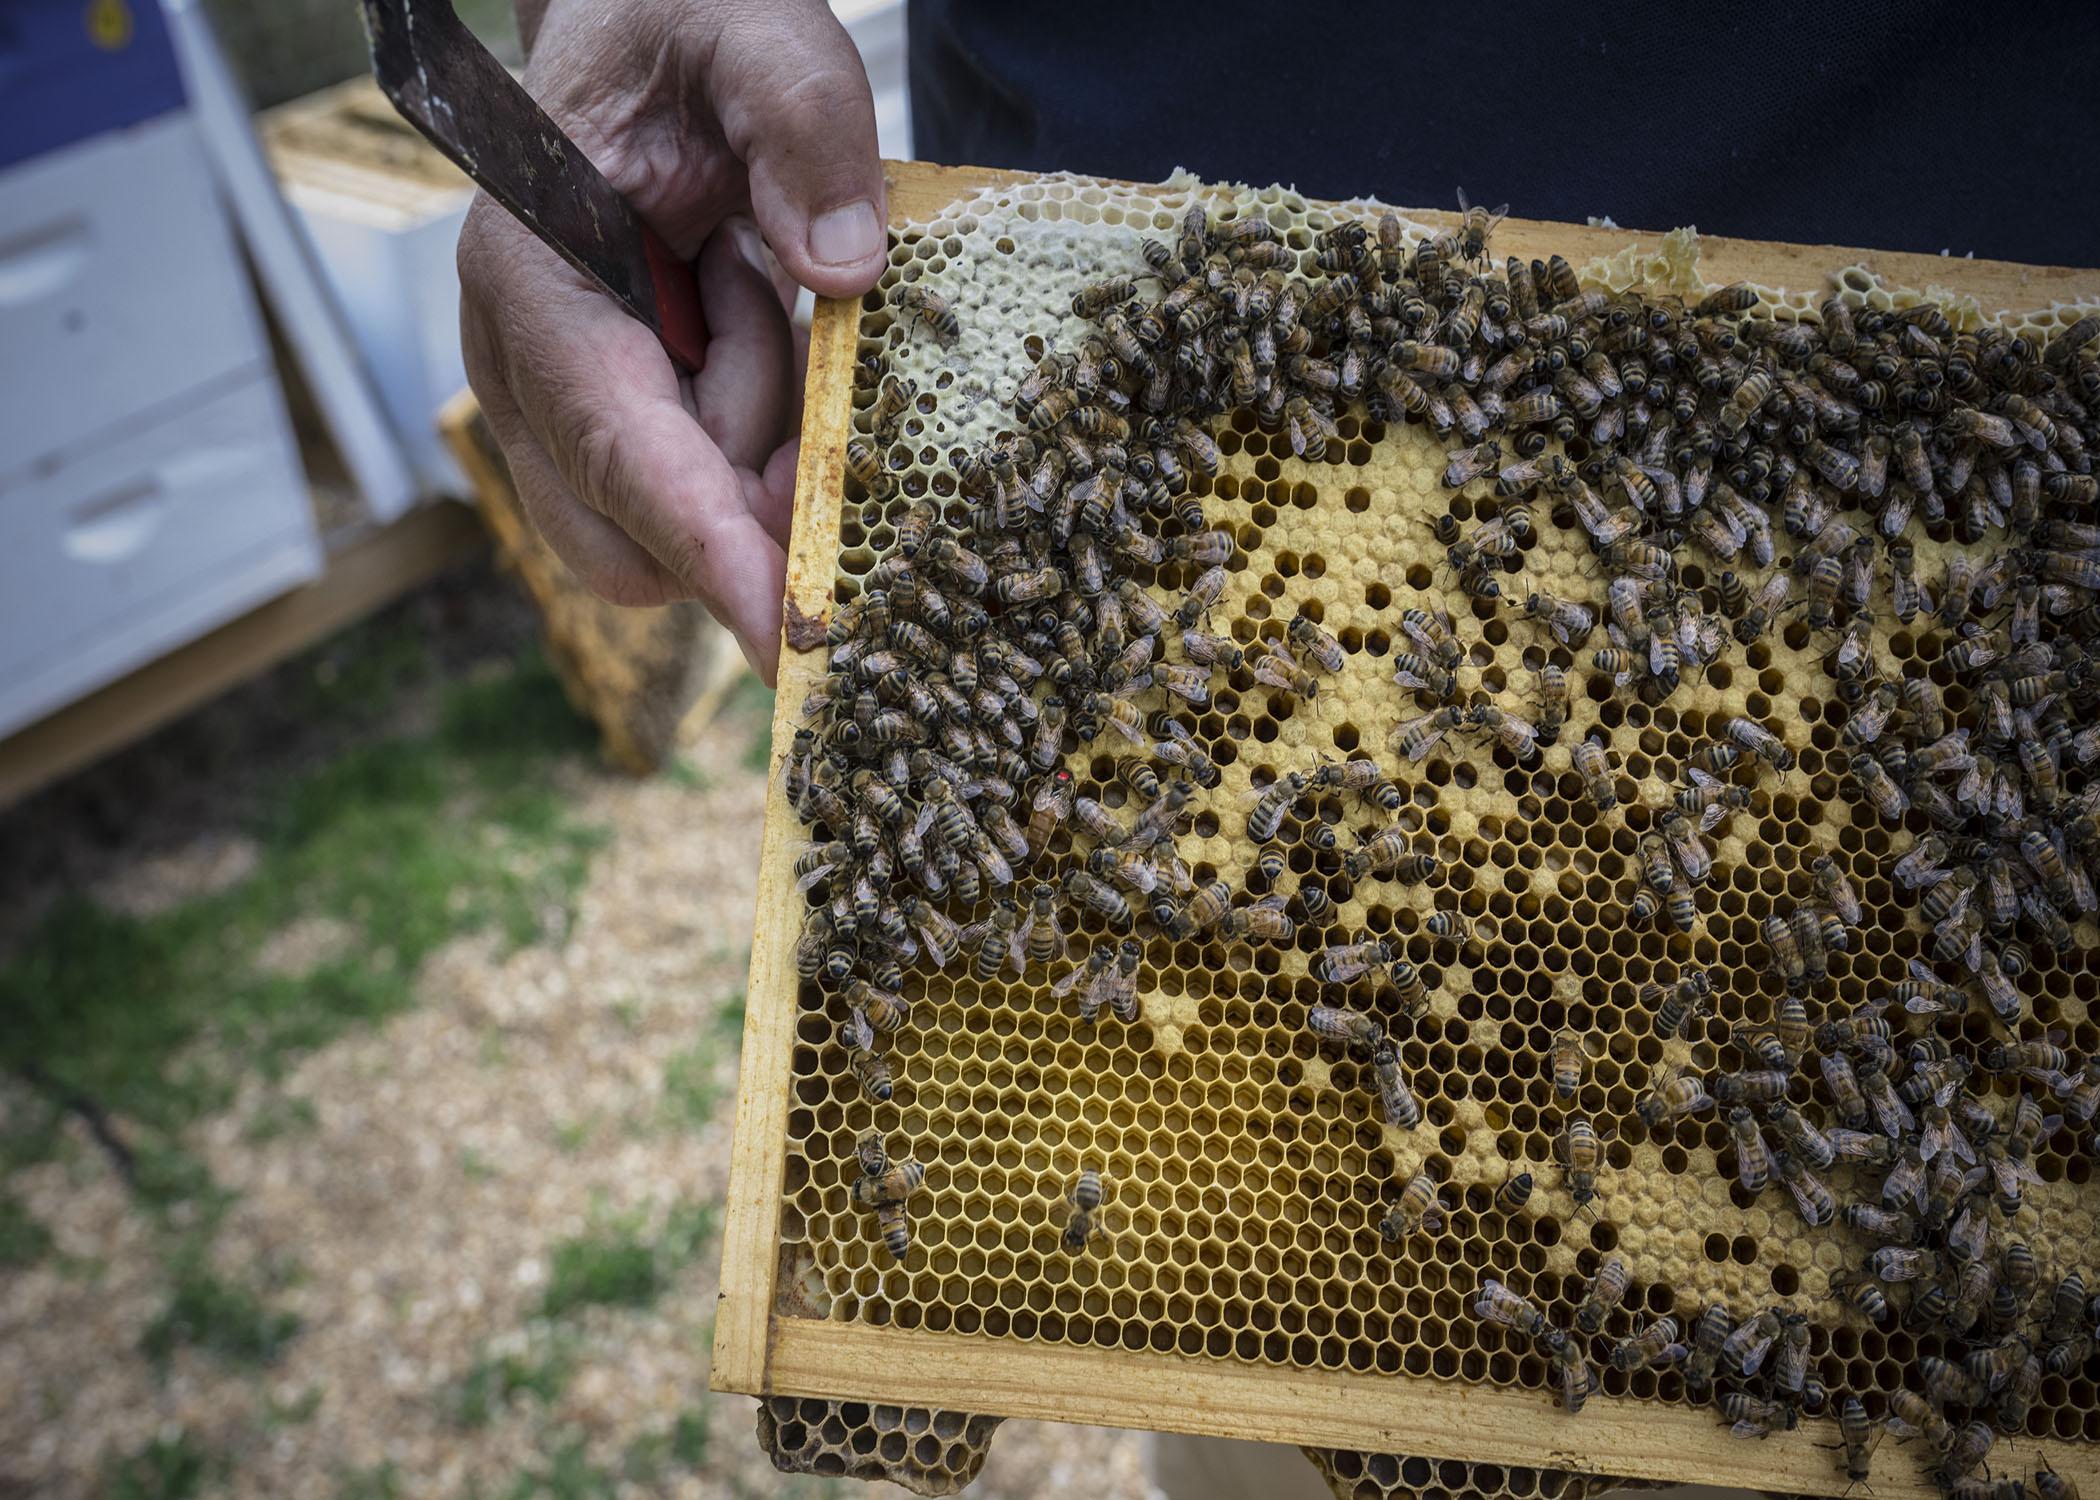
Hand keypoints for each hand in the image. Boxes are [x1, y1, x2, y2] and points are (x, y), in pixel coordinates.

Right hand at [457, 0, 886, 683]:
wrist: (642, 36)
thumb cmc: (684, 32)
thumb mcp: (761, 40)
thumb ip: (803, 131)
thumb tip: (844, 270)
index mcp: (532, 275)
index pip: (618, 448)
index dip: (707, 548)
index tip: (785, 637)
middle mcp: (521, 364)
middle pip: (638, 529)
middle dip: (746, 493)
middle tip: (797, 352)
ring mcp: (554, 405)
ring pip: (679, 518)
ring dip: (753, 433)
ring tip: (742, 278)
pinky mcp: (603, 422)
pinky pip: (699, 484)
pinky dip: (752, 427)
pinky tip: (739, 312)